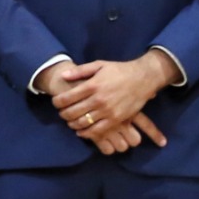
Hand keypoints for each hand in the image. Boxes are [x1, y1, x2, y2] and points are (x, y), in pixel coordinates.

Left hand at [49, 55, 174, 155]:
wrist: (143, 78)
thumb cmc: (119, 70)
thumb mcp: (99, 65)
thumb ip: (80, 71)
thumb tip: (63, 76)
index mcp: (92, 85)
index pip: (66, 98)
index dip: (57, 102)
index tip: (55, 102)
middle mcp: (98, 100)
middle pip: (72, 112)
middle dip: (63, 114)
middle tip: (61, 113)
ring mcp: (107, 111)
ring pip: (82, 123)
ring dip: (72, 124)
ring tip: (70, 121)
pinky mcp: (116, 119)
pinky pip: (97, 131)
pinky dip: (86, 133)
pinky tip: (81, 131)